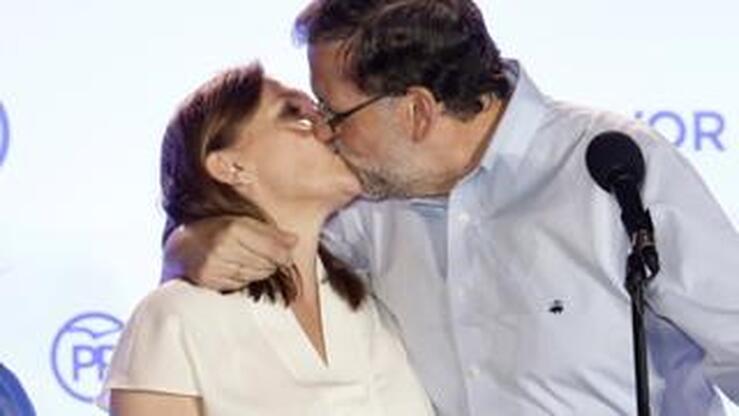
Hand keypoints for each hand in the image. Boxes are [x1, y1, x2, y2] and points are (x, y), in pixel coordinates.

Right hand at [162, 216, 297, 291]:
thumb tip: (295, 241)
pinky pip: (240, 283)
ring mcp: (214, 266)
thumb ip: (269, 231)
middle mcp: (222, 247)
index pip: (272, 249)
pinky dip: (245, 278)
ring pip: (254, 275)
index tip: (287, 255)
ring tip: (255, 262)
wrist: (182, 245)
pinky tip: (240, 268)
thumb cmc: (216, 230)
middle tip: (272, 259)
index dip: (284, 254)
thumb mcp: (242, 221)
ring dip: (260, 271)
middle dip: (273, 263)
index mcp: (233, 228)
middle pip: (265, 264)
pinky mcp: (209, 280)